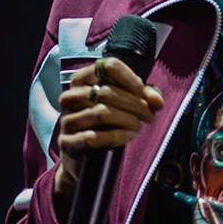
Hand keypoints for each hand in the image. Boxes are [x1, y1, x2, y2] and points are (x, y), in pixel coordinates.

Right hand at [53, 57, 163, 201]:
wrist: (84, 157)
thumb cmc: (106, 124)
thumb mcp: (127, 103)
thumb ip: (145, 95)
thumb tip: (157, 101)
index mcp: (82, 80)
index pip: (108, 66)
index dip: (131, 80)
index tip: (143, 95)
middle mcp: (70, 96)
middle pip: (107, 92)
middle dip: (136, 105)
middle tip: (149, 116)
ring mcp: (66, 119)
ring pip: (102, 113)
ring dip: (127, 121)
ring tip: (137, 127)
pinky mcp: (66, 142)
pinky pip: (92, 137)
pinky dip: (115, 136)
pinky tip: (126, 137)